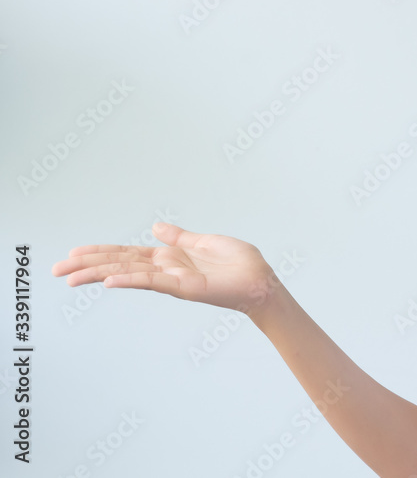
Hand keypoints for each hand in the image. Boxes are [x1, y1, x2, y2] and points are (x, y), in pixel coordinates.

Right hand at [52, 222, 282, 316]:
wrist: (261, 282)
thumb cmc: (240, 264)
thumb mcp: (206, 242)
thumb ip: (180, 237)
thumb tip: (156, 226)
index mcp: (169, 258)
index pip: (127, 254)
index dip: (101, 253)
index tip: (74, 254)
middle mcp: (166, 269)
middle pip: (119, 264)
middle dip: (88, 266)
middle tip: (56, 270)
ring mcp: (172, 280)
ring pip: (128, 274)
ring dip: (99, 274)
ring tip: (71, 277)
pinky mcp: (184, 287)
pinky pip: (152, 282)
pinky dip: (130, 279)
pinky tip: (109, 280)